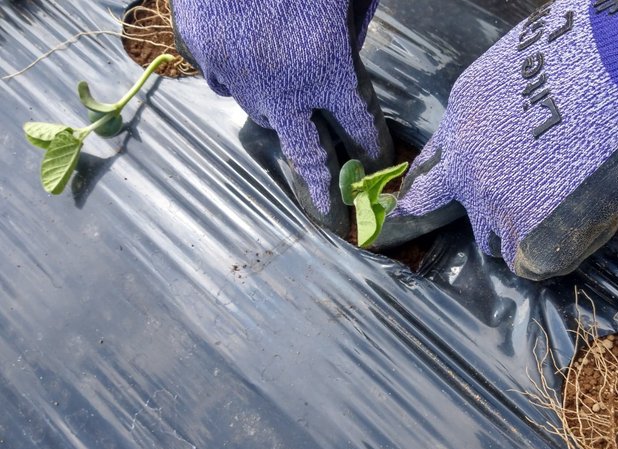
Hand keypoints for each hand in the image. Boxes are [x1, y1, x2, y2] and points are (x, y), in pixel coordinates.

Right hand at [170, 0, 392, 237]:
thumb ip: (355, 27)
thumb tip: (351, 52)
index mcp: (331, 69)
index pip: (362, 129)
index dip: (375, 154)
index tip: (380, 174)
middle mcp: (284, 88)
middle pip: (307, 154)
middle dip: (322, 190)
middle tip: (332, 217)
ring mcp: (239, 77)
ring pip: (261, 114)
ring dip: (277, 110)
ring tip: (285, 95)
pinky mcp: (204, 57)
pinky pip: (227, 81)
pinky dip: (241, 75)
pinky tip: (248, 55)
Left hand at [382, 0, 617, 279]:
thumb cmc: (603, 48)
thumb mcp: (532, 62)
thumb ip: (515, 104)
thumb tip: (529, 124)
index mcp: (465, 111)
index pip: (434, 163)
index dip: (435, 184)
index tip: (420, 202)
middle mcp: (467, 162)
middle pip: (461, 208)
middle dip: (486, 213)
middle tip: (517, 215)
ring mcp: (493, 203)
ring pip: (495, 241)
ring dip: (524, 233)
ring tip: (570, 211)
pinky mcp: (529, 237)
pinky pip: (534, 264)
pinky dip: (564, 248)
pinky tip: (595, 221)